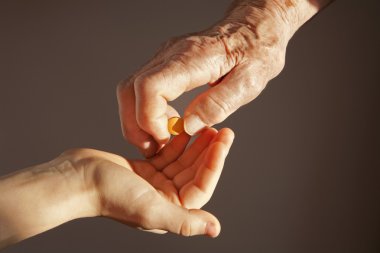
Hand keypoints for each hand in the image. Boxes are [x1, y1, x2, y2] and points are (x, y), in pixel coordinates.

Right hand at [65, 128, 233, 236]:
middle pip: (194, 171)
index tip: (224, 139)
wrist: (77, 178)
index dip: (215, 162)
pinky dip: (176, 141)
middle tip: (221, 128)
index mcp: (170, 210)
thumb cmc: (110, 195)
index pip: (201, 185)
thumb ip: (184, 221)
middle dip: (208, 150)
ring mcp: (155, 183)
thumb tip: (214, 229)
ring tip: (205, 125)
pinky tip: (184, 128)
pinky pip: (167, 153)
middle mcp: (165, 198)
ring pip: (182, 161)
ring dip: (194, 144)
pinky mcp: (145, 168)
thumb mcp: (151, 209)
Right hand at [116, 1, 301, 156]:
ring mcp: (165, 58)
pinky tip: (169, 123)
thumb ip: (217, 103)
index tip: (165, 139)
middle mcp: (171, 55)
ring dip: (138, 120)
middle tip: (154, 148)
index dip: (149, 118)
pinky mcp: (165, 63)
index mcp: (192, 59)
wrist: (254, 30)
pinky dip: (147, 111)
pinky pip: (143, 88)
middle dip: (135, 125)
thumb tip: (187, 126)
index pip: (150, 87)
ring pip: (131, 89)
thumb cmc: (256, 53)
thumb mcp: (248, 82)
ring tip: (161, 140)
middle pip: (131, 89)